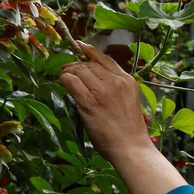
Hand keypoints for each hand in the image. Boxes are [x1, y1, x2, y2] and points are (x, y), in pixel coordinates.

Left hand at [59, 43, 154, 163]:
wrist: (131, 147)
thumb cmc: (130, 131)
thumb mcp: (130, 101)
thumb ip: (116, 88)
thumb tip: (95, 80)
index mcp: (127, 80)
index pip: (105, 59)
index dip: (90, 51)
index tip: (80, 46)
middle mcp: (115, 82)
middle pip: (90, 64)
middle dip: (76, 64)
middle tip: (67, 70)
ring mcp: (102, 91)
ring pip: (79, 70)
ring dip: (69, 72)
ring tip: (64, 77)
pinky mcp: (89, 101)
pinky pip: (71, 81)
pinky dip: (64, 79)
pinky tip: (63, 83)